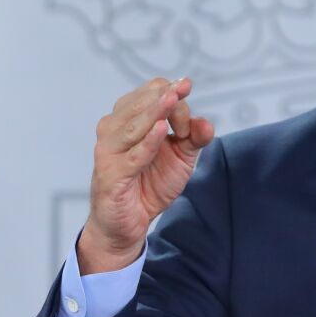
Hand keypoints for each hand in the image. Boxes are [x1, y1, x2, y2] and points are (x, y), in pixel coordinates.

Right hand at [79, 77, 214, 273]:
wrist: (127, 223)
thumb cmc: (149, 185)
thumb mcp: (180, 158)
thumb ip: (193, 138)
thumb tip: (206, 123)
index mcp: (128, 119)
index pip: (151, 93)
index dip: (174, 96)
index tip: (188, 110)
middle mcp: (114, 129)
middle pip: (143, 103)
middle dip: (168, 100)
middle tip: (185, 94)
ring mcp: (109, 151)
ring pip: (134, 125)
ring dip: (156, 111)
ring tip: (173, 98)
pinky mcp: (112, 174)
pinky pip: (132, 156)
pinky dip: (147, 142)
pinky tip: (159, 130)